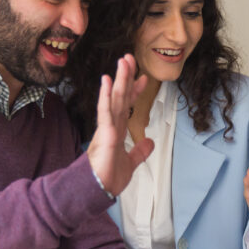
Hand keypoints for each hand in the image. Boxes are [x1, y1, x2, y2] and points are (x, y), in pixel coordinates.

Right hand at [85, 54, 153, 196]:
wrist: (98, 190)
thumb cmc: (108, 177)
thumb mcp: (131, 163)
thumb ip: (139, 151)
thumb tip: (150, 141)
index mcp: (118, 130)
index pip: (128, 105)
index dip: (135, 91)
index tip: (144, 78)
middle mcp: (112, 125)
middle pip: (120, 96)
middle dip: (127, 77)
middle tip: (131, 58)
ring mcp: (107, 128)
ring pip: (114, 99)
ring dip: (119, 80)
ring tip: (123, 62)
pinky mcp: (105, 135)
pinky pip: (105, 112)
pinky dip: (106, 96)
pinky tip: (107, 81)